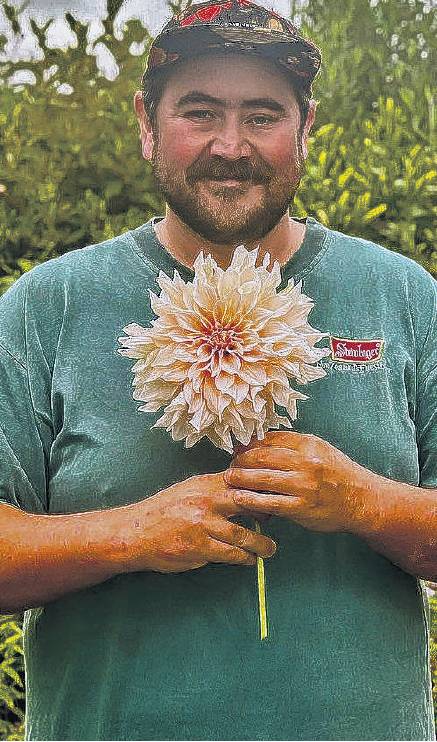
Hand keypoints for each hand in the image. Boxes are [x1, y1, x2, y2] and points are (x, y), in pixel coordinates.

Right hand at [118, 473, 276, 573]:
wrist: (134, 532)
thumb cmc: (164, 511)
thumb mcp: (188, 490)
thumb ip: (213, 487)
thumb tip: (242, 487)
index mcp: (204, 484)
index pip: (242, 480)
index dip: (262, 487)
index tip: (277, 493)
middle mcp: (205, 501)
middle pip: (248, 503)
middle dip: (267, 513)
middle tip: (278, 520)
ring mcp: (202, 524)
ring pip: (243, 534)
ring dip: (260, 544)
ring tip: (270, 549)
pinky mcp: (198, 547)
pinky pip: (230, 554)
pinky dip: (244, 558)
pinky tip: (249, 559)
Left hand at [224, 432, 372, 532]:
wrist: (361, 500)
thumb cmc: (336, 473)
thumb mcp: (319, 449)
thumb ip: (292, 445)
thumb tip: (259, 441)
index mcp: (309, 444)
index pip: (270, 439)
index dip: (250, 444)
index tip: (238, 449)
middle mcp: (306, 462)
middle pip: (262, 457)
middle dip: (241, 460)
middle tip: (230, 464)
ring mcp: (304, 486)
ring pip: (262, 478)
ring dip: (241, 478)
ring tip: (229, 478)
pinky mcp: (302, 508)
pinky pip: (269, 502)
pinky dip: (251, 500)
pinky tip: (239, 498)